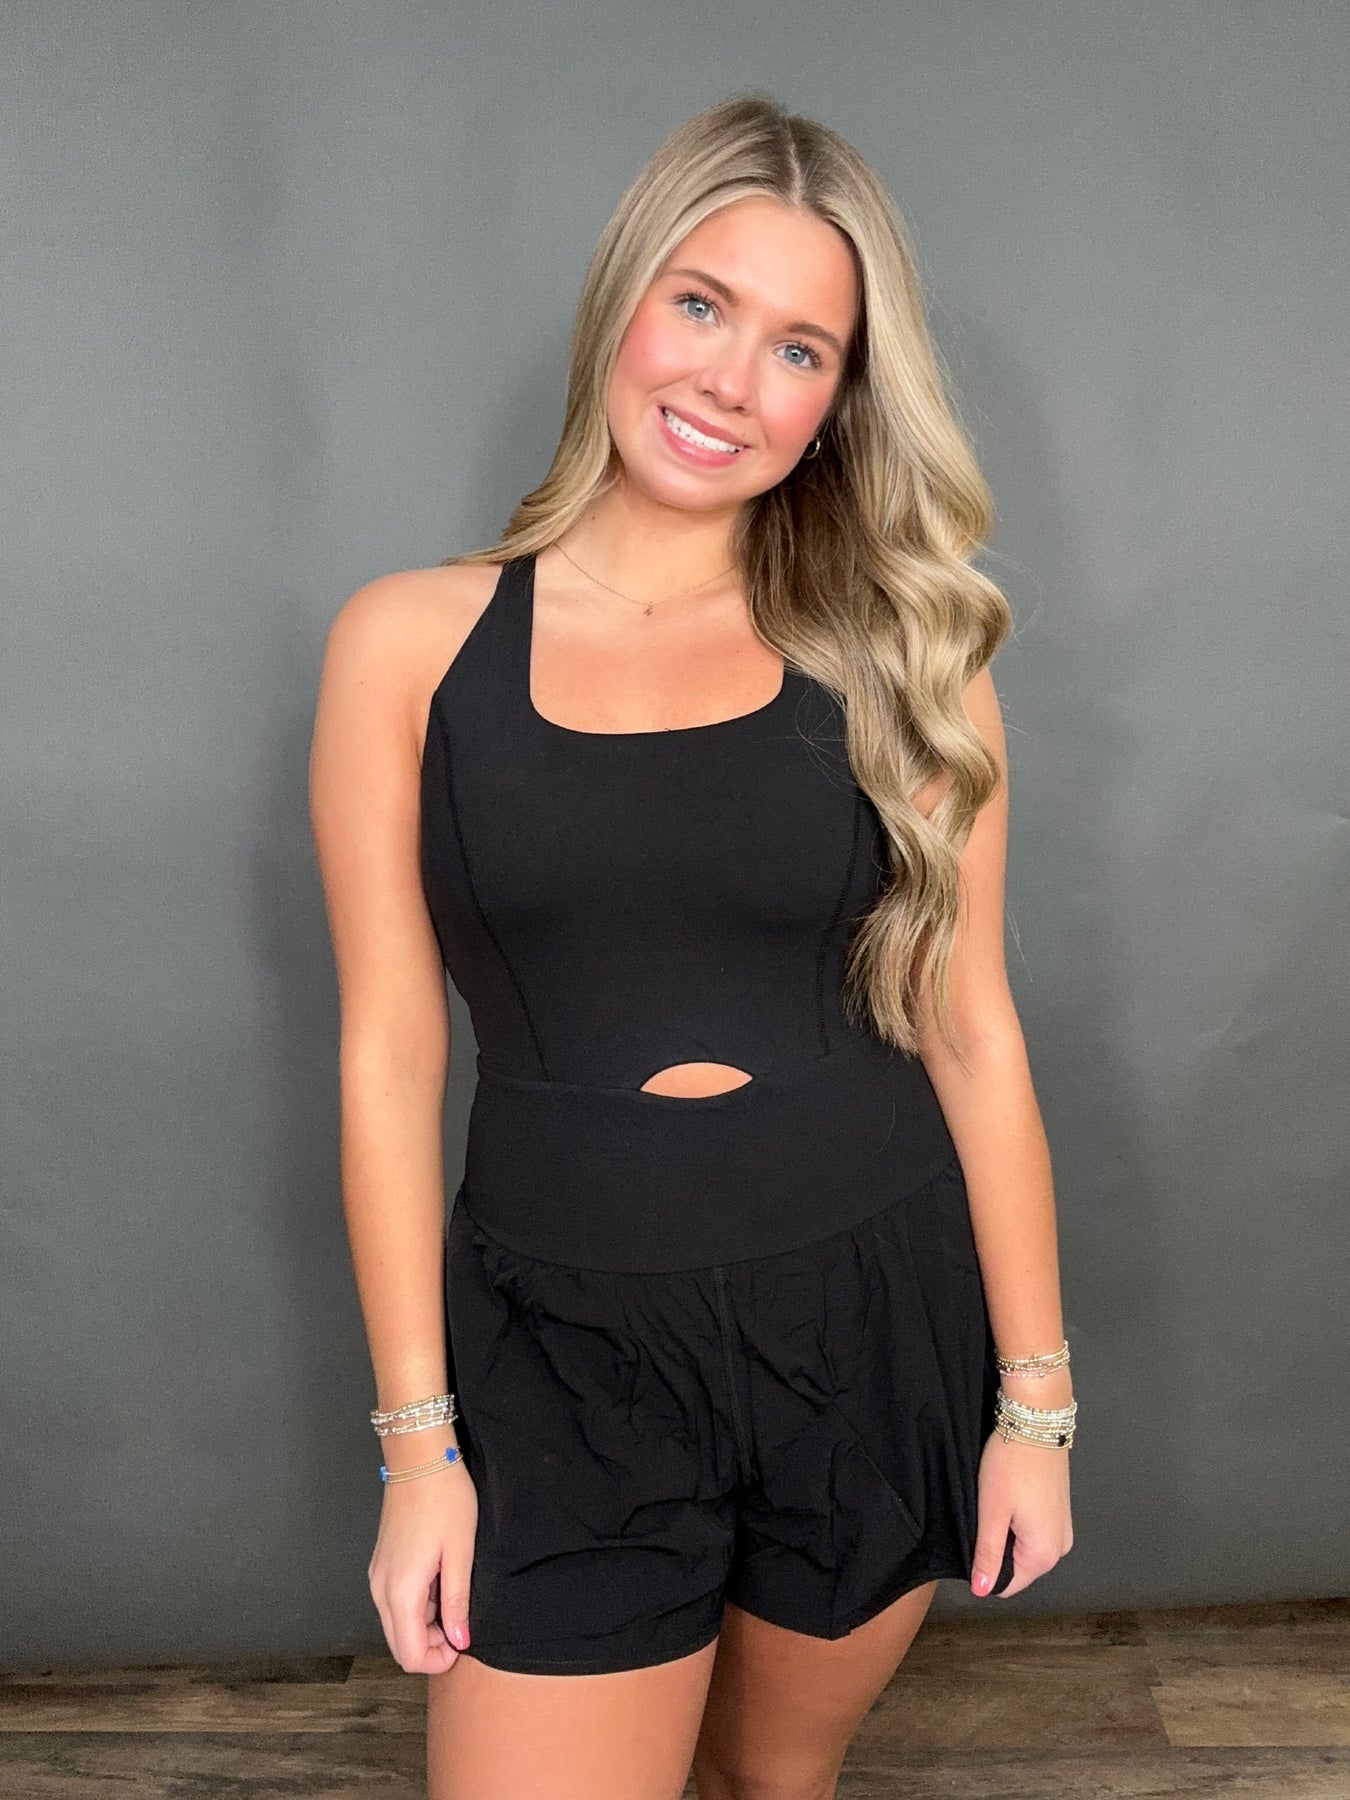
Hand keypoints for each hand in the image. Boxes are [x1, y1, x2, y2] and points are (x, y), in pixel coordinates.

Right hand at [367, 1458, 478, 1672]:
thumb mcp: (460, 1553)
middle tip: (460, 1622)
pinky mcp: (381, 1562)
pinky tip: (439, 1581)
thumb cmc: (445, 1500)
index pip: (409, 1654)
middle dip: (430, 1646)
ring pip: (396, 1623)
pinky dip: (417, 1606)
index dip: (436, 1661)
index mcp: (400, 1591)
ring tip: (454, 1596)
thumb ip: (457, 1603)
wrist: (420, 1458)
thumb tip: (459, 1641)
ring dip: (425, 1625)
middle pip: (398, 1644)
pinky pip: (394, 1601)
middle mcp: (380, 1588)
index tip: (462, 1643)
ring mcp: (377, 1574)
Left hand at [970, 1429, 1072, 1599]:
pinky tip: (1010, 1497)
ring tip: (999, 1503)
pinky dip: (1018, 1521)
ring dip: (1007, 1532)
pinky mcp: (1061, 1512)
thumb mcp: (992, 1511)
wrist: (1036, 1421)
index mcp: (1045, 1554)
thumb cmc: (1012, 1463)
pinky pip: (1034, 1531)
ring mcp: (1063, 1528)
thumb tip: (982, 1590)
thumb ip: (988, 1554)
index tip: (977, 1535)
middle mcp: (1060, 1547)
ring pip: (1025, 1548)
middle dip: (997, 1547)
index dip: (985, 1566)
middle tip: (988, 1514)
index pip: (1007, 1585)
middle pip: (1018, 1567)